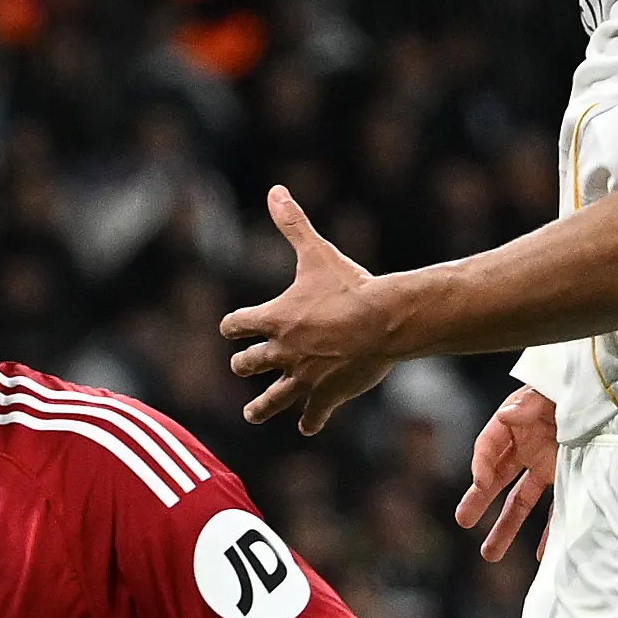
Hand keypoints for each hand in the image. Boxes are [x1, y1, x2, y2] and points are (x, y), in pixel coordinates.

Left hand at [220, 187, 394, 433]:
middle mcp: (282, 352)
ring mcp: (304, 377)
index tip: (233, 328)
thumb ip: (293, 224)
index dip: (233, 326)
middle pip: (247, 364)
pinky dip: (311, 421)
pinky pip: (313, 415)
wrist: (384, 322)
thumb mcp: (317, 252)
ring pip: (271, 400)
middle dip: (245, 364)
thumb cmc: (350, 286)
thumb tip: (275, 190)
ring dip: (261, 407)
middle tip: (244, 366)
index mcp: (274, 319)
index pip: (235, 325)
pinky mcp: (327, 396)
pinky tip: (308, 427)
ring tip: (253, 413)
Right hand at [458, 384, 560, 563]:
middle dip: (479, 501)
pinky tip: (541, 555)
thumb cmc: (572, 386)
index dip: (482, 463)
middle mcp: (526, 448)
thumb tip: (507, 415)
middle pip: (497, 479)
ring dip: (506, 527)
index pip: (489, 446)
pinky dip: (550, 532)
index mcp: (515, 425)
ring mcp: (546, 465)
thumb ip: (527, 405)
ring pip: (521, 501)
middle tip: (463, 522)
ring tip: (490, 554)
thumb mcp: (547, 392)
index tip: (480, 483)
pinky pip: (556, 508)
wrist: (606, 391)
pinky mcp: (569, 477)